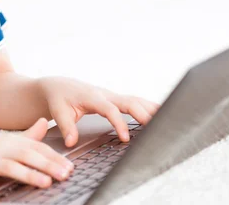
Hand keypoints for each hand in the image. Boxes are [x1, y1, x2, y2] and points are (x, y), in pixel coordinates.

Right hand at [0, 118, 73, 199]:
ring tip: (44, 183)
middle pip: (27, 156)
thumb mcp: (7, 141)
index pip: (37, 149)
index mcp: (12, 143)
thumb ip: (29, 135)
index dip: (54, 158)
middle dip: (47, 165)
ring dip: (27, 174)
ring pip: (9, 167)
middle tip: (65, 175)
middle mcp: (2, 150)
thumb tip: (45, 121)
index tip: (71, 167)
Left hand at [39, 77, 160, 147]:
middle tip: (158, 129)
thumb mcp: (58, 112)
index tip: (126, 139)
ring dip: (152, 109)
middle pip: (129, 102)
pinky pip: (136, 102)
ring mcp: (113, 96)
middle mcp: (105, 94)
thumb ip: (66, 126)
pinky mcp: (117, 100)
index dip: (119, 123)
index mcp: (92, 97)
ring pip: (136, 100)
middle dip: (144, 114)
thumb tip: (71, 141)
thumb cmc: (59, 99)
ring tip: (170, 120)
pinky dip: (150, 107)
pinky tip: (163, 114)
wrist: (59, 86)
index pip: (109, 109)